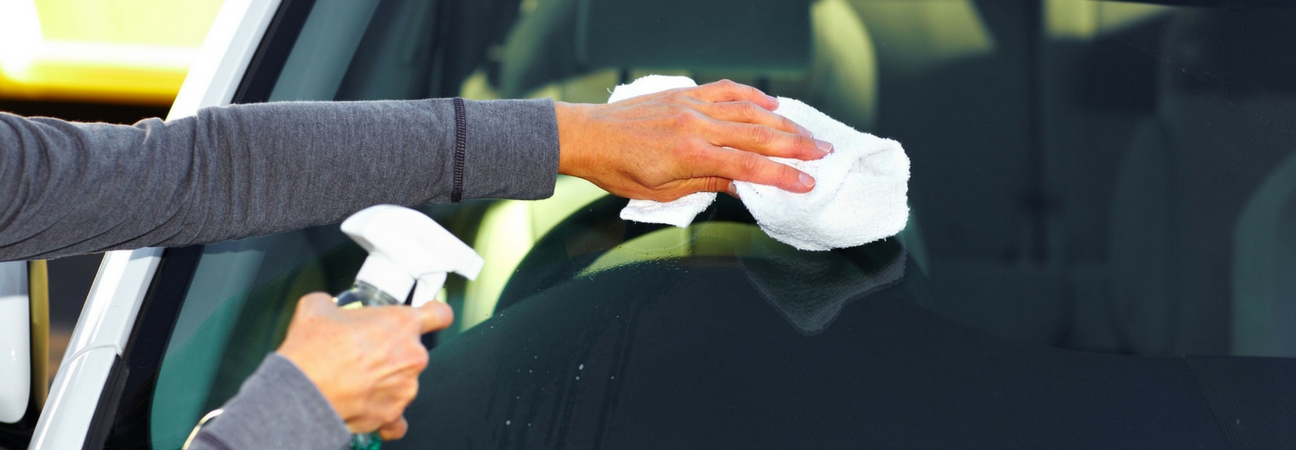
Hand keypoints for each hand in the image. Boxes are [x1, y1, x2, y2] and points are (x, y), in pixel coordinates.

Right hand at [276, 293, 453, 440]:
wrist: (303, 390)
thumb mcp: (318, 307)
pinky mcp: (393, 414)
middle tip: (364, 354)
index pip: (439, 314)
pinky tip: (370, 407)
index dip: (434, 313)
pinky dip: (386, 415)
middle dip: (391, 353)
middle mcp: (412, 356)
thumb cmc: (314, 350)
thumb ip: (332, 304)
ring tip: (355, 381)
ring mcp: (405, 387)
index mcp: (402, 324)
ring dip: (385, 382)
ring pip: (402, 383)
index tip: (431, 316)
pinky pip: (397, 418)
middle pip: (412, 352)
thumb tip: (325, 306)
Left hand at [554, 79, 832, 201]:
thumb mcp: (664, 191)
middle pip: (758, 136)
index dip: (783, 177)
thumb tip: (745, 188)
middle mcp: (697, 126)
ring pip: (749, 112)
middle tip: (825, 153)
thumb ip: (708, 183)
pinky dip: (752, 97)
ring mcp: (692, 106)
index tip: (808, 183)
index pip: (749, 168)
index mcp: (692, 156)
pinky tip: (771, 104)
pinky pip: (726, 91)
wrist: (587, 136)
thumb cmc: (619, 170)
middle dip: (796, 146)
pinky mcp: (685, 95)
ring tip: (808, 133)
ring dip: (783, 123)